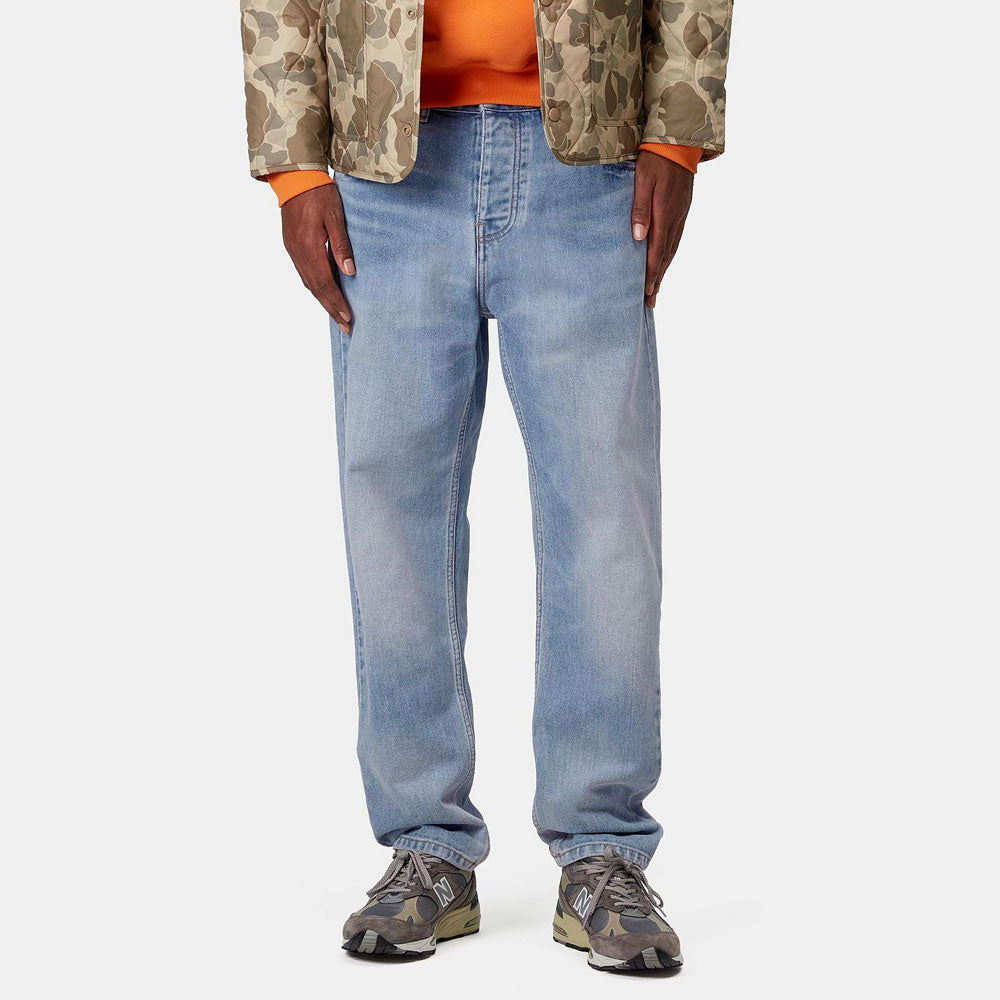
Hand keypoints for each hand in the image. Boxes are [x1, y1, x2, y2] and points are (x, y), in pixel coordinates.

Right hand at [281, 183, 354, 332]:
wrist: (295, 177)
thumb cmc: (319, 193)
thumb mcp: (335, 216)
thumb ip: (341, 245)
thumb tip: (349, 272)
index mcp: (309, 247)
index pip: (325, 283)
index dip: (337, 303)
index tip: (348, 318)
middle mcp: (298, 253)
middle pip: (315, 289)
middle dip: (331, 309)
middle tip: (345, 326)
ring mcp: (293, 251)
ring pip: (308, 283)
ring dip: (323, 301)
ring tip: (337, 315)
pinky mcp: (292, 246)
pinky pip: (304, 274)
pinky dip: (315, 288)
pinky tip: (324, 293)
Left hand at [631, 151, 693, 307]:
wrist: (678, 142)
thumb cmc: (655, 159)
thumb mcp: (642, 181)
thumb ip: (640, 209)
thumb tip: (638, 238)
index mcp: (664, 213)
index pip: (657, 251)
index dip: (651, 273)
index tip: (646, 292)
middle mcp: (675, 218)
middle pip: (666, 256)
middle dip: (658, 279)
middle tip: (650, 301)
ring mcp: (681, 214)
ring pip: (672, 249)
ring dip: (664, 270)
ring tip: (656, 288)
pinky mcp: (682, 209)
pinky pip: (676, 238)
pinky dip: (670, 254)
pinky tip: (665, 260)